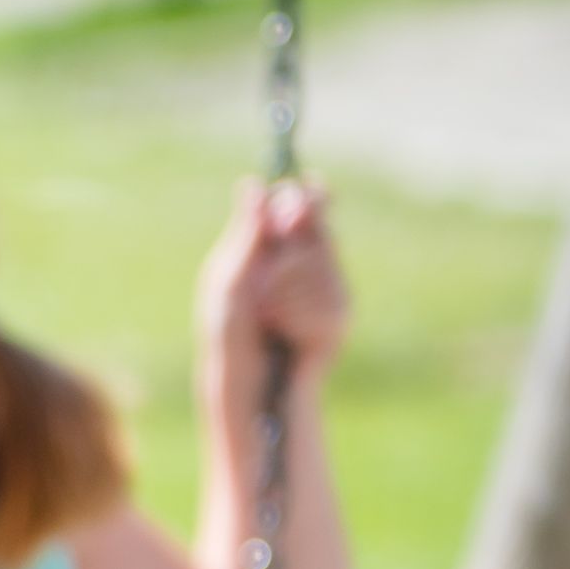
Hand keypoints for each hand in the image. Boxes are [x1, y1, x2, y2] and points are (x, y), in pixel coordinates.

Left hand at [202, 179, 349, 429]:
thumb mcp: (231, 279)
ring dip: (286, 293)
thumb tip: (253, 184)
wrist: (247, 384)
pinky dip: (297, 316)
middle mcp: (309, 264)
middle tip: (267, 283)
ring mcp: (329, 289)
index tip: (309, 189)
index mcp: (278, 249)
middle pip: (318, 233)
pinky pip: (325, 301)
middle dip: (291, 254)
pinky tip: (285, 334)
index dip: (309, 198)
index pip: (304, 208)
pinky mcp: (340, 317)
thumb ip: (247, 235)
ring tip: (268, 320)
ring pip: (319, 267)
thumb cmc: (229, 333)